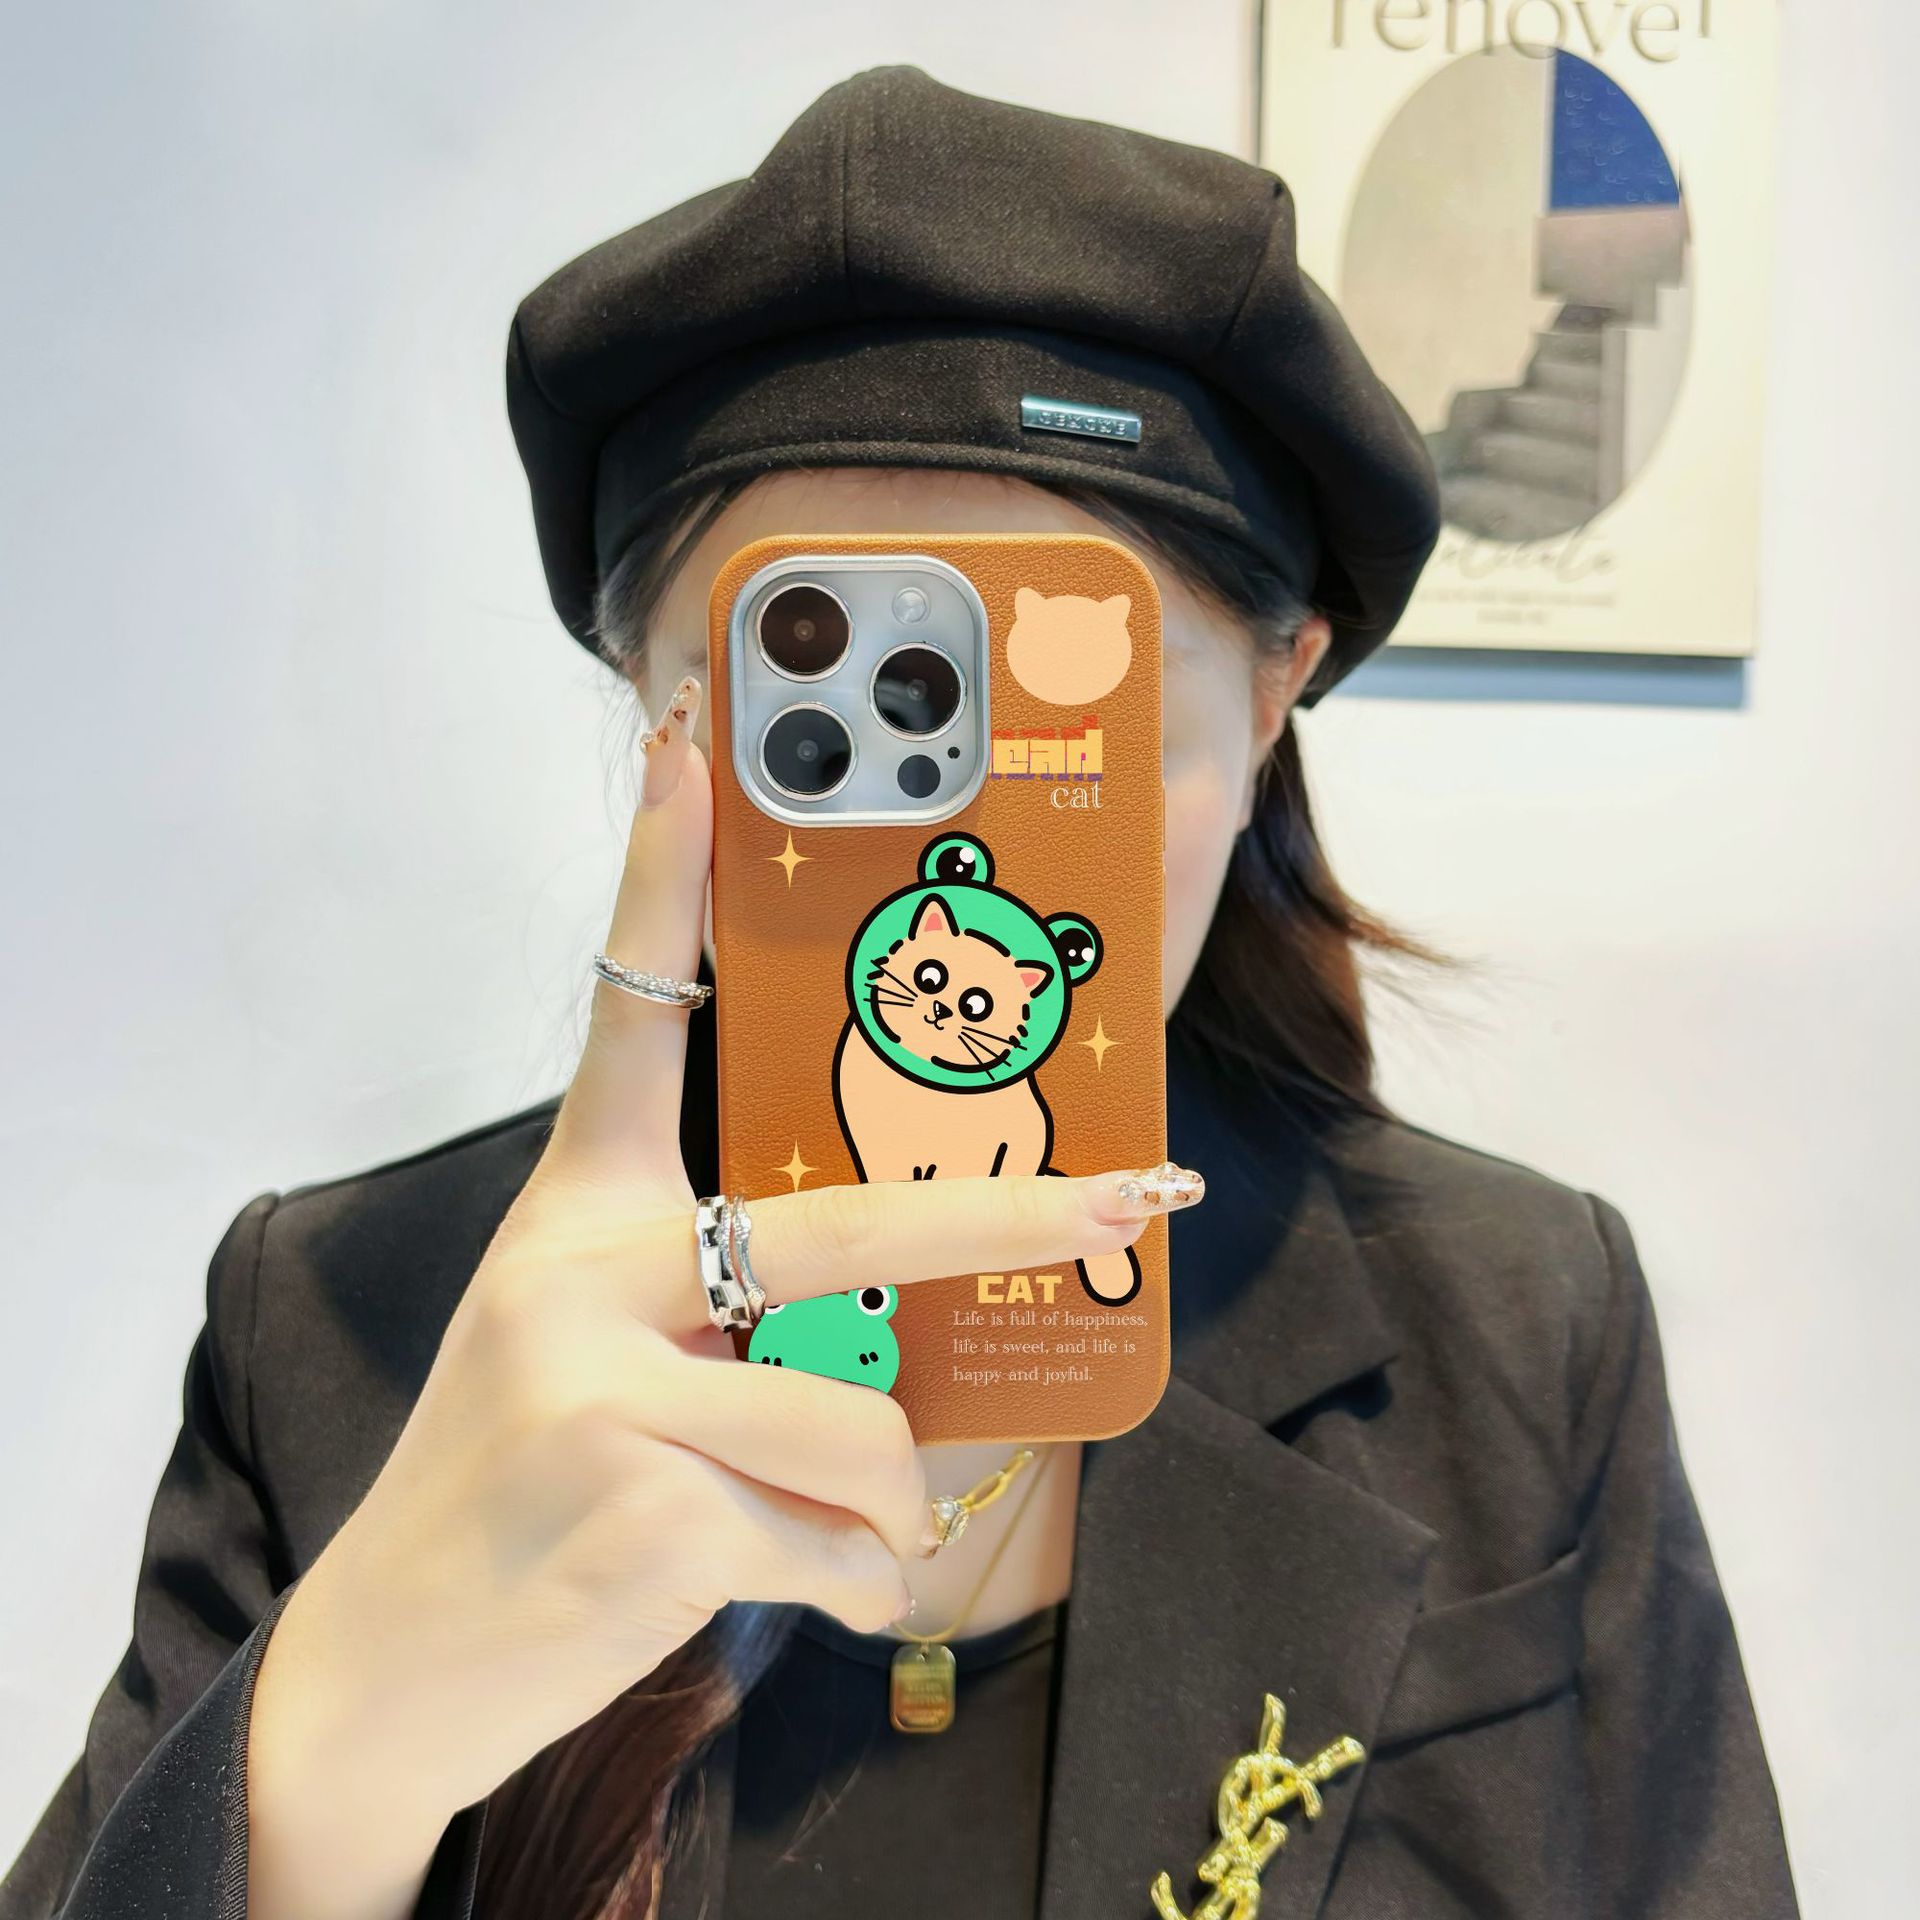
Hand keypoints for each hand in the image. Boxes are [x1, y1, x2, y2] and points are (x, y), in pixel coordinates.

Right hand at [245, 676, 1178, 1917]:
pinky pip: (834, 1540)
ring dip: (883, 1504)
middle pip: (849, 1225)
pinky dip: (844, 1585)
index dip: (666, 872)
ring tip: (827, 1533)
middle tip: (1140, 1193)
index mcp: (573, 1211)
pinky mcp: (638, 1513)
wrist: (386, 1664)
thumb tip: (904, 1317)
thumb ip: (726, 1307)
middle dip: (1012, 1216)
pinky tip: (774, 1592)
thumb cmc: (525, 1487)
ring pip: (861, 1426)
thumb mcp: (593, 1355)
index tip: (698, 739)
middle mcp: (577, 1271)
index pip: (631, 1011)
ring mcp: (598, 1388)